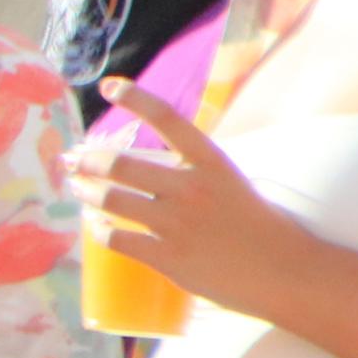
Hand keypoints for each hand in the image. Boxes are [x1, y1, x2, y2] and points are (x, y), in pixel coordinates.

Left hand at [68, 85, 300, 315]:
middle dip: (87, 161)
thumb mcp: (230, 183)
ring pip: (110, 201)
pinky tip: (96, 226)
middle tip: (72, 161)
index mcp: (212, 162)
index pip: (168, 119)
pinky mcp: (167, 256)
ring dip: (86, 193)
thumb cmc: (258, 226)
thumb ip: (193, 171)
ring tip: (78, 188)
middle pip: (120, 166)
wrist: (285, 271)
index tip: (109, 86)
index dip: (136, 98)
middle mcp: (191, 187)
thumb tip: (151, 168)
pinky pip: (115, 238)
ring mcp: (177, 223)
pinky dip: (98, 230)